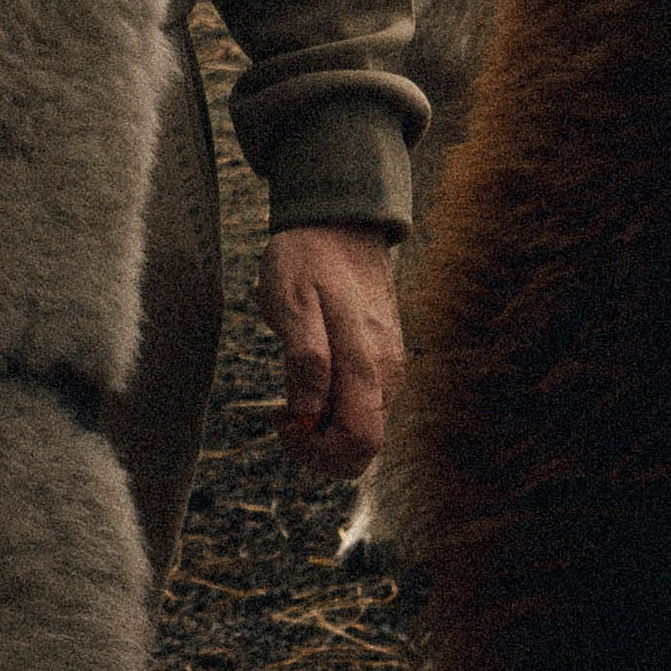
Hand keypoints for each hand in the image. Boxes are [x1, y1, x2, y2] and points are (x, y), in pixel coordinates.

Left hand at [255, 223, 404, 476]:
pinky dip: (333, 405)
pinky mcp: (383, 359)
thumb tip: (308, 414)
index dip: (316, 450)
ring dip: (323, 426)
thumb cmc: (308, 258)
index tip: (282, 417)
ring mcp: (389, 366)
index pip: (359, 443)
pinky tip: (309, 373)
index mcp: (368, 362)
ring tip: (292, 385)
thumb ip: (305, 359)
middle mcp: (388, 373)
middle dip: (319, 447)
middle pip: (363, 448)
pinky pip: (362, 403)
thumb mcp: (292, 300)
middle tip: (283, 413)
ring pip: (362, 428)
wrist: (339, 220)